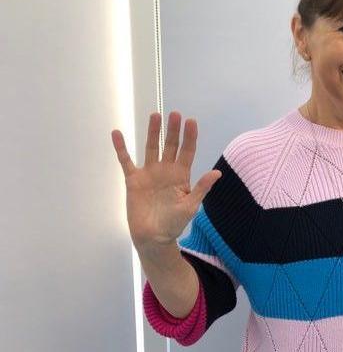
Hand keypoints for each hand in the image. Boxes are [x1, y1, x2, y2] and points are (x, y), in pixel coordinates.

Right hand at [110, 111, 221, 251]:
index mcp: (181, 175)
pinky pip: (126, 161)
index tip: (191, 121)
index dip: (190, 137)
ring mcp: (149, 173)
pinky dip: (121, 148)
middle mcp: (166, 170)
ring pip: (151, 148)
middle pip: (170, 145)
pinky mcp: (133, 180)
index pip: (187, 151)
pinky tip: (117, 133)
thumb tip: (217, 173)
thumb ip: (201, 188)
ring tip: (155, 115)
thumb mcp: (190, 206)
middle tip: (174, 114)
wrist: (153, 238)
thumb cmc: (174, 224)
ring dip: (153, 132)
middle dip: (172, 130)